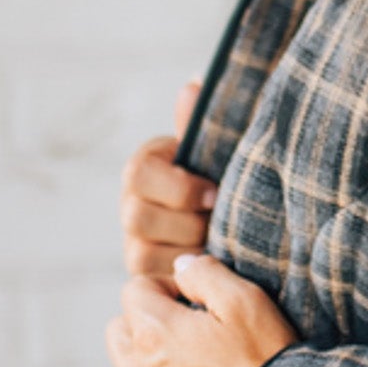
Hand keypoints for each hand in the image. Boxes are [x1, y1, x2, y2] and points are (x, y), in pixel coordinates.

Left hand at [107, 254, 297, 366]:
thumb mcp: (248, 302)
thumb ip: (206, 273)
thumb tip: (181, 266)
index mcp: (153, 330)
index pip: (136, 288)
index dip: (169, 287)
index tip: (198, 303)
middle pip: (121, 327)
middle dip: (149, 322)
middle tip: (195, 333)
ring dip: (148, 361)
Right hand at [120, 80, 217, 276]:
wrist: (236, 221)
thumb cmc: (225, 178)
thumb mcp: (216, 153)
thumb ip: (200, 124)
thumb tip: (193, 84)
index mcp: (145, 168)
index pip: (137, 175)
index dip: (178, 188)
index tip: (214, 192)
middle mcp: (131, 205)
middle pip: (136, 218)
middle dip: (185, 223)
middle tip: (218, 223)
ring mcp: (134, 243)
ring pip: (143, 254)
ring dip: (187, 250)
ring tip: (217, 245)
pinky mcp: (146, 277)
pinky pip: (154, 282)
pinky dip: (185, 278)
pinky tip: (211, 269)